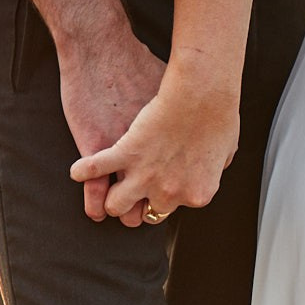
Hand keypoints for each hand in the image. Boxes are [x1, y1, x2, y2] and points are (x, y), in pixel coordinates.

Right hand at [70, 63, 241, 226]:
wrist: (201, 91)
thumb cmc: (217, 113)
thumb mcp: (226, 150)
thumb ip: (212, 168)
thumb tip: (209, 167)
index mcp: (197, 194)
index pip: (176, 207)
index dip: (167, 195)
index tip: (161, 187)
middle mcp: (170, 193)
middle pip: (148, 214)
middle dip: (138, 206)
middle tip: (131, 197)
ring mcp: (145, 176)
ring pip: (116, 205)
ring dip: (112, 200)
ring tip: (106, 194)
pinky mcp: (122, 154)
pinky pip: (94, 171)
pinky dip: (83, 172)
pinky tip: (78, 171)